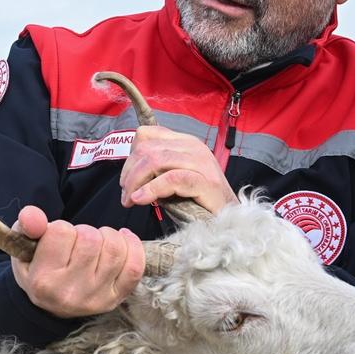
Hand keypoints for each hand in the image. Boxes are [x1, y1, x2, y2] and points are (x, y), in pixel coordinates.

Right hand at [10, 206, 144, 318]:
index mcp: (43, 280)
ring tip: (97, 241)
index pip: (61, 232)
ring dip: (108, 237)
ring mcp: (95, 298)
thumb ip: (27, 225)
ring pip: (115, 250)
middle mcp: (69, 292)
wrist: (49, 305)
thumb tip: (32, 216)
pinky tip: (123, 240)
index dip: (61, 227)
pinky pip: (135, 267)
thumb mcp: (24, 246)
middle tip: (78, 241)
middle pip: (91, 239)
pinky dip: (133, 247)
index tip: (57, 238)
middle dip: (86, 231)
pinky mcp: (115, 299)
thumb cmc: (38, 268)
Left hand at [119, 125, 236, 214]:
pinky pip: (171, 179)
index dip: (130, 156)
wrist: (229, 219)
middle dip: (129, 173)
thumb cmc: (198, 201)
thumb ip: (156, 169)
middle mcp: (193, 147)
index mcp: (184, 142)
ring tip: (130, 200)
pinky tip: (141, 200)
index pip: (146, 135)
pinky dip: (151, 189)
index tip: (126, 179)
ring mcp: (201, 163)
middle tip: (125, 195)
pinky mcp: (205, 182)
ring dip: (136, 182)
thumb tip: (130, 173)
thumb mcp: (173, 178)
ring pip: (155, 161)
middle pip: (147, 148)